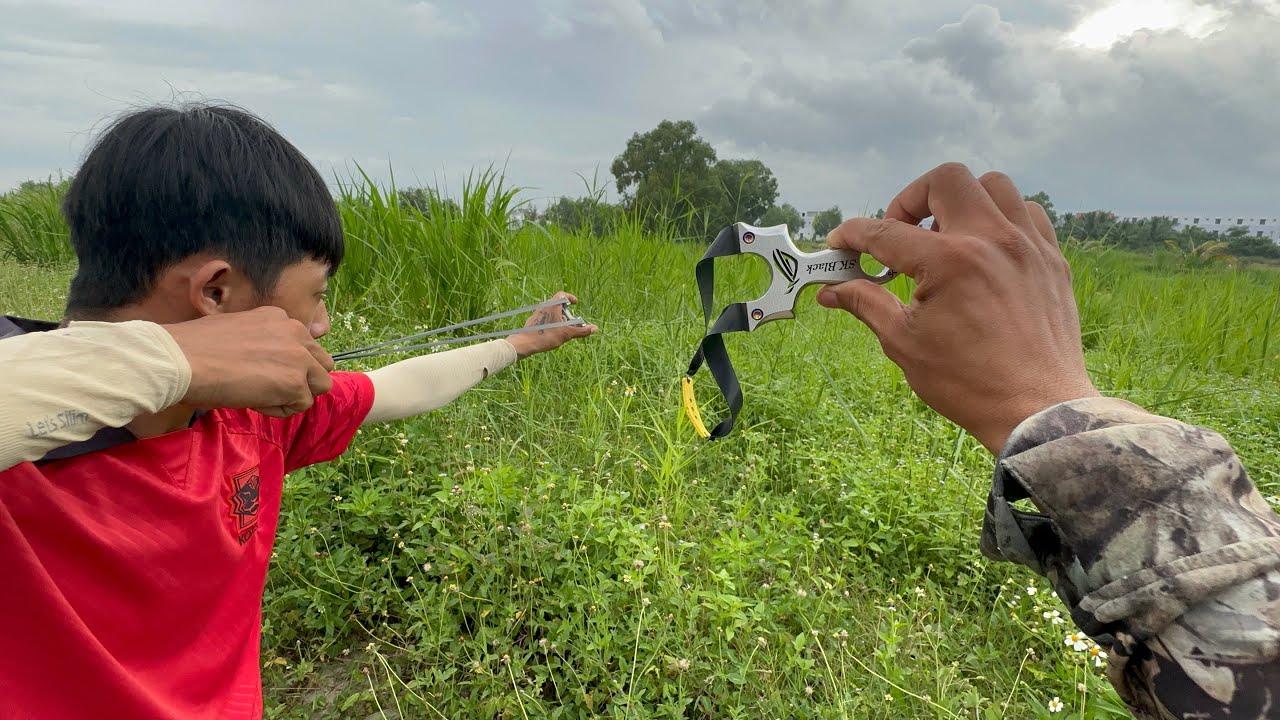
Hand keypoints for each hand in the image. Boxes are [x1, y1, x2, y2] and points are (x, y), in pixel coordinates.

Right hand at [162, 306, 335, 417]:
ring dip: (296, 395)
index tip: (259, 370)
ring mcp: (299, 357)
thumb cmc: (195, 349)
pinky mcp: (295, 382)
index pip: (304, 345)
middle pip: (321, 363)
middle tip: (269, 388)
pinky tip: (255, 402)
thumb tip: (266, 364)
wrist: (180, 359)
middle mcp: (295, 331)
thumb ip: (262, 343)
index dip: (286, 364)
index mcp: (279, 317)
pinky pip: (302, 404)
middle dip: (302, 379)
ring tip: (263, 396)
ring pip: (320, 384)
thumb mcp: (236, 332)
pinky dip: (281, 409)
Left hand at [504, 292, 597, 358]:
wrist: (524, 343)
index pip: (562, 295)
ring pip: (551, 311)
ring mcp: (537, 313)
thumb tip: (595, 328)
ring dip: (559, 317)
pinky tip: (553, 332)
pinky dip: (552, 321)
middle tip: (571, 320)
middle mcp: (544, 307)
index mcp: (552, 306)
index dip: (570, 297)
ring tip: (563, 327)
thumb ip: (581, 330)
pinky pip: (545, 317)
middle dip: (566, 311)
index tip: (575, 303)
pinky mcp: (533, 321)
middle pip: (557, 303)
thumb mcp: (566, 334)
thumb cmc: (545, 336)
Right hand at [816, 163, 1098, 453]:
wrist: (1037, 409)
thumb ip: (866, 304)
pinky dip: (1001, 218)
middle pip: (945, 180)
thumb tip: (830, 290)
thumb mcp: (904, 342)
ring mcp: (1027, 246)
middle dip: (910, 200)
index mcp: (949, 262)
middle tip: (898, 233)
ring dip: (959, 201)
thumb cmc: (968, 383)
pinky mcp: (1051, 259)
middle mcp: (991, 240)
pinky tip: (984, 247)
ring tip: (943, 235)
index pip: (885, 232)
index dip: (852, 235)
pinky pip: (1027, 212)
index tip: (839, 243)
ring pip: (992, 185)